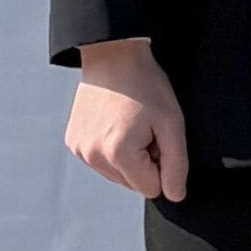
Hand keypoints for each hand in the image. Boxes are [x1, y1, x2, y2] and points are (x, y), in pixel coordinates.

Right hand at [65, 40, 188, 201]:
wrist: (113, 55)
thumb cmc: (145, 85)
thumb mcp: (172, 122)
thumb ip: (176, 164)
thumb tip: (174, 195)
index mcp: (117, 153)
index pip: (151, 188)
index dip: (161, 163)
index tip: (157, 136)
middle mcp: (92, 156)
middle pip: (132, 183)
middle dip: (144, 161)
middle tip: (145, 127)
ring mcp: (80, 150)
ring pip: (117, 174)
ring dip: (128, 156)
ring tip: (130, 123)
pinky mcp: (73, 142)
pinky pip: (101, 161)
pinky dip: (111, 148)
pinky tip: (114, 122)